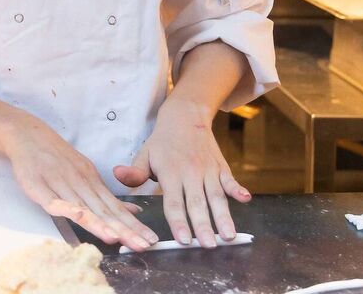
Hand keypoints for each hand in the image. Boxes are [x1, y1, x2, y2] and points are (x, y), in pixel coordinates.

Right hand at [2, 114, 159, 251]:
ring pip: (82, 208)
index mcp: (92, 181)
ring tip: (118, 238)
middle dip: (125, 229)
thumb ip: (106, 195)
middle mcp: (80, 182)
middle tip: (144, 244)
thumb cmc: (55, 156)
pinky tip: (78, 217)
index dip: (133, 225)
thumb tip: (133, 211)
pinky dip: (66, 208)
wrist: (27, 134)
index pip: (115, 207)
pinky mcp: (38, 186)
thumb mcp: (86, 171)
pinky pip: (53, 200)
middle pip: (104, 210)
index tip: (149, 239)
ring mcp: (60, 183)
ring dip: (100, 224)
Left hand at [113, 99, 250, 247]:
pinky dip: (238, 189)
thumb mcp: (145, 154)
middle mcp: (190, 172)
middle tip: (208, 246)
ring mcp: (208, 170)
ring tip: (229, 236)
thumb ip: (135, 171)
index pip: (173, 202)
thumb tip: (117, 175)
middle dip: (203, 226)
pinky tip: (245, 200)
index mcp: (170, 172)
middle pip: (197, 203)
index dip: (178, 222)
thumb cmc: (162, 142)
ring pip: (216, 196)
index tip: (183, 240)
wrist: (185, 116)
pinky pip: (230, 180)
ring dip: (223, 216)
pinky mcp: (221, 167)